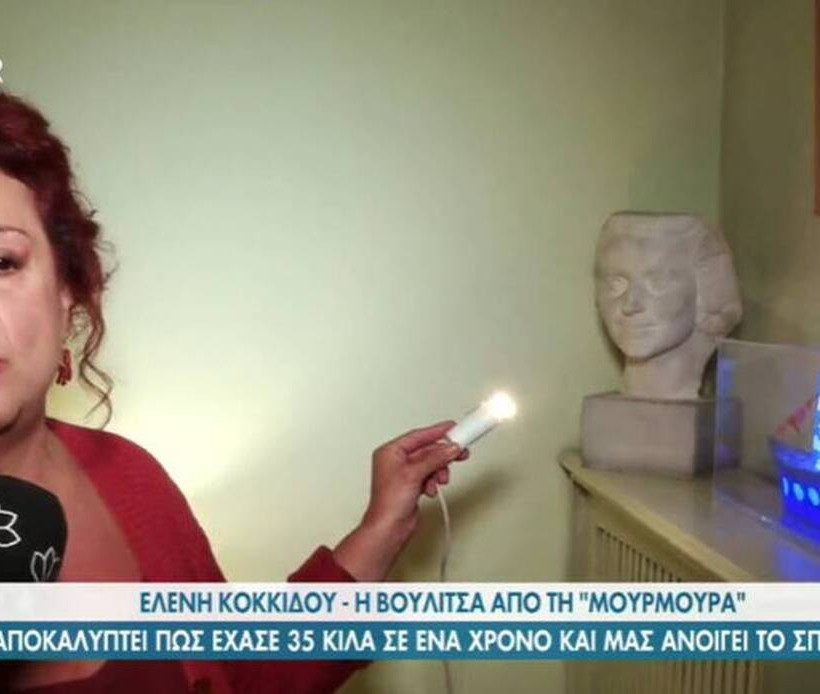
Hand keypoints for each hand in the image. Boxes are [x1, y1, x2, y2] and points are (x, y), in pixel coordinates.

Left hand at [332, 421, 468, 580]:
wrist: (389, 528)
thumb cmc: (389, 503)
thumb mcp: (414, 473)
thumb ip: (434, 458)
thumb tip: (449, 447)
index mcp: (390, 452)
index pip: (418, 436)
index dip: (437, 431)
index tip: (453, 427)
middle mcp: (396, 461)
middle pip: (426, 450)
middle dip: (442, 454)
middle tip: (459, 450)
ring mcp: (404, 474)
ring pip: (430, 463)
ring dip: (439, 470)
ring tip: (441, 477)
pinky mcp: (412, 485)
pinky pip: (429, 475)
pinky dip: (434, 480)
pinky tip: (432, 488)